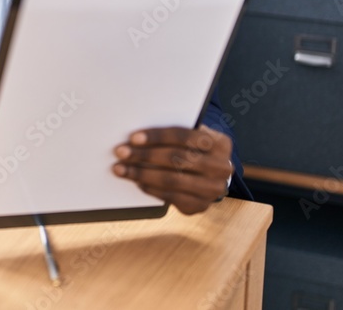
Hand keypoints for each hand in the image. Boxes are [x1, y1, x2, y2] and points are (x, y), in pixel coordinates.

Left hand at [112, 125, 232, 214]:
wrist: (211, 176)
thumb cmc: (194, 150)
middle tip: (121, 152)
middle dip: (144, 155)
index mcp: (220, 143)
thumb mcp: (192, 137)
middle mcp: (221, 167)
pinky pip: (171, 196)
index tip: (133, 138)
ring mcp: (213, 190)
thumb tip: (138, 136)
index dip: (157, 137)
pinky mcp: (200, 206)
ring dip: (142, 173)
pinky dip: (151, 188)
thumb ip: (174, 135)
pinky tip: (137, 181)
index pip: (184, 136)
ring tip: (121, 168)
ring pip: (172, 180)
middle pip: (176, 158)